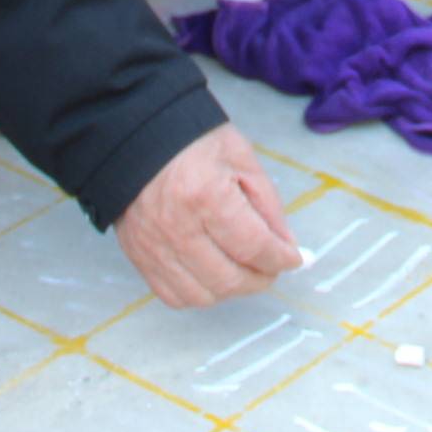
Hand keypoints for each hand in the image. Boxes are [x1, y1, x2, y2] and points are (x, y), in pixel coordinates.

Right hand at [113, 125, 300, 307]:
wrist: (136, 135)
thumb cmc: (193, 140)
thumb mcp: (242, 160)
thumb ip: (267, 205)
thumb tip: (286, 246)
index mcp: (206, 196)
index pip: (253, 247)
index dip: (281, 259)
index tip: (295, 259)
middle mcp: (178, 228)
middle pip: (229, 279)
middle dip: (261, 279)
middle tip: (272, 267)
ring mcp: (154, 246)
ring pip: (202, 295)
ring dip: (231, 290)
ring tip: (242, 270)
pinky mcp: (138, 255)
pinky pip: (173, 295)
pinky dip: (199, 293)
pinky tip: (212, 275)